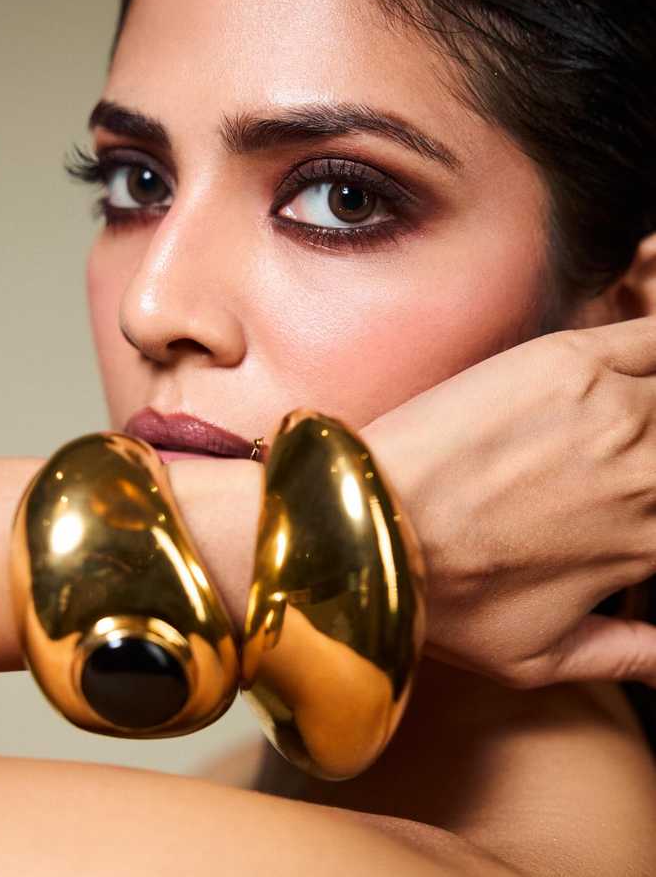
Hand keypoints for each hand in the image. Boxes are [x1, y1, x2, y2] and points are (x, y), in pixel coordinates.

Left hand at [362, 315, 655, 688]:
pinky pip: (654, 336)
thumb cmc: (442, 598)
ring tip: (622, 419)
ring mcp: (616, 410)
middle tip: (627, 457)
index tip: (640, 490)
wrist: (367, 528)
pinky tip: (640, 364)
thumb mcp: (542, 658)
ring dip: (654, 404)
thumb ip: (629, 657)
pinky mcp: (568, 360)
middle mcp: (653, 473)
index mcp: (653, 543)